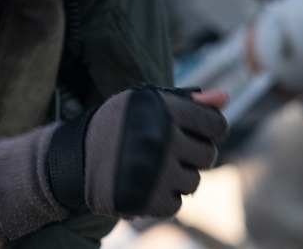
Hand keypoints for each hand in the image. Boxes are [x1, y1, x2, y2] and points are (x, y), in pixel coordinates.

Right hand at [75, 85, 227, 216]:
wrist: (76, 155)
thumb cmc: (119, 125)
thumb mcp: (148, 103)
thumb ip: (189, 101)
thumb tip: (225, 97)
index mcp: (164, 109)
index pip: (216, 124)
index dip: (207, 129)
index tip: (191, 131)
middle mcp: (162, 137)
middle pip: (208, 155)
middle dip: (192, 155)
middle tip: (167, 151)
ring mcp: (156, 170)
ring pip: (194, 182)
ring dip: (177, 178)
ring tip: (152, 167)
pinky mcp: (148, 198)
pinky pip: (176, 204)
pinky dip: (163, 198)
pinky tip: (145, 184)